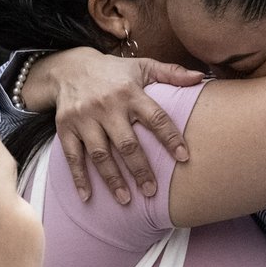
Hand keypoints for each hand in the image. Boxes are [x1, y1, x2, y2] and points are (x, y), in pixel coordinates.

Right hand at [21, 48, 203, 202]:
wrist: (69, 67)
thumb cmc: (114, 72)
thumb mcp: (142, 66)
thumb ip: (172, 73)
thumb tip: (200, 78)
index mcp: (130, 93)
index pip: (155, 117)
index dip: (170, 138)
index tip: (184, 158)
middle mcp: (107, 106)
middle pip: (127, 143)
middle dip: (140, 169)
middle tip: (152, 192)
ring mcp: (84, 118)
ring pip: (100, 154)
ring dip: (113, 179)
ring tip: (126, 200)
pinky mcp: (65, 127)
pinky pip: (72, 156)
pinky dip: (79, 178)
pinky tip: (87, 197)